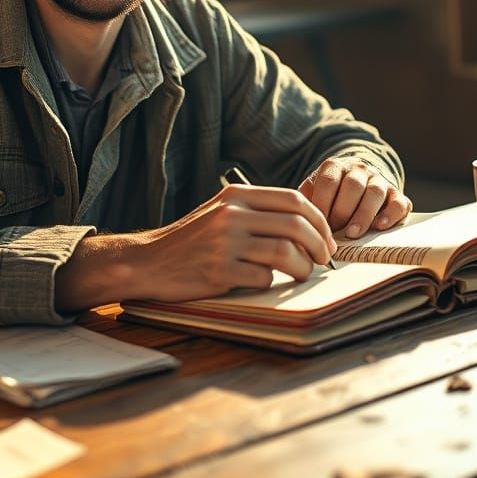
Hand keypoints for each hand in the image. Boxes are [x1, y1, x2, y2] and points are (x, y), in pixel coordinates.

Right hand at [133, 184, 336, 301]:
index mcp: (237, 195)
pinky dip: (272, 282)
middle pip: (296, 225)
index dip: (319, 220)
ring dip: (302, 267)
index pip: (294, 199)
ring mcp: (225, 243)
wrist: (150, 261)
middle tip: (322, 259)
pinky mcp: (219, 271)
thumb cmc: (192, 239)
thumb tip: (306, 223)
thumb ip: (257, 210)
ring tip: (301, 273)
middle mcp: (232, 214)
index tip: (326, 237)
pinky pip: (263, 277)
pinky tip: (266, 281)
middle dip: (319, 245)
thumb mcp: (221, 211)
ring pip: (286, 253)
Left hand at [299, 159, 411, 237]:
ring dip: (363, 215)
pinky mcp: (396, 195)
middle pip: (352, 186)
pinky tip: (380, 227)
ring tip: (352, 234)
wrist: (358, 180)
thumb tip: (298, 220)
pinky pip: (399, 202)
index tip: (317, 222)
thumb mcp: (314, 190)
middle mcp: (359, 169)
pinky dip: (391, 215)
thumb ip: (306, 200)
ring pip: (375, 192)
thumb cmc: (330, 193)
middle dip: (342, 211)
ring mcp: (380, 180)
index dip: (322, 203)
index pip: (329, 180)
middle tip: (333, 232)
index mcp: (335, 166)